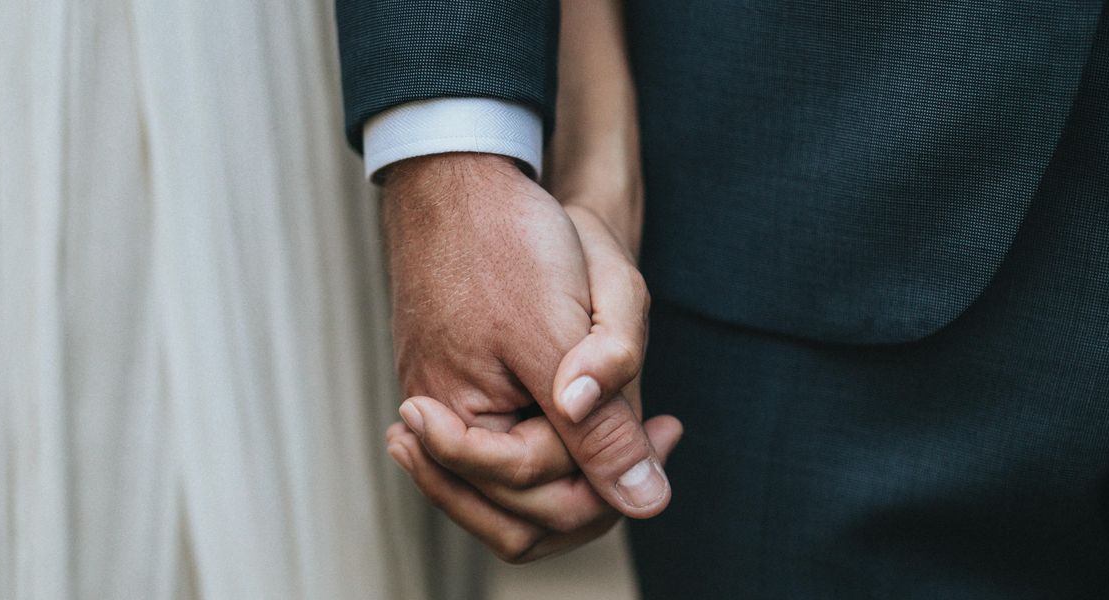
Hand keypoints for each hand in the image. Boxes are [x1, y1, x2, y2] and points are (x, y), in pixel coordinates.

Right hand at [381, 152, 676, 559]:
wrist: (463, 175)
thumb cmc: (507, 242)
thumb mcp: (567, 336)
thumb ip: (600, 428)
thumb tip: (645, 503)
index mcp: (456, 423)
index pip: (547, 496)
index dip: (616, 472)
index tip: (667, 426)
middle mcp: (441, 429)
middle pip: (529, 511)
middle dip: (599, 479)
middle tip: (657, 429)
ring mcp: (446, 411)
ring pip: (519, 488)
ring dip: (581, 466)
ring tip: (636, 425)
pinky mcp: (459, 389)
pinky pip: (508, 448)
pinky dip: (559, 442)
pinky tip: (592, 409)